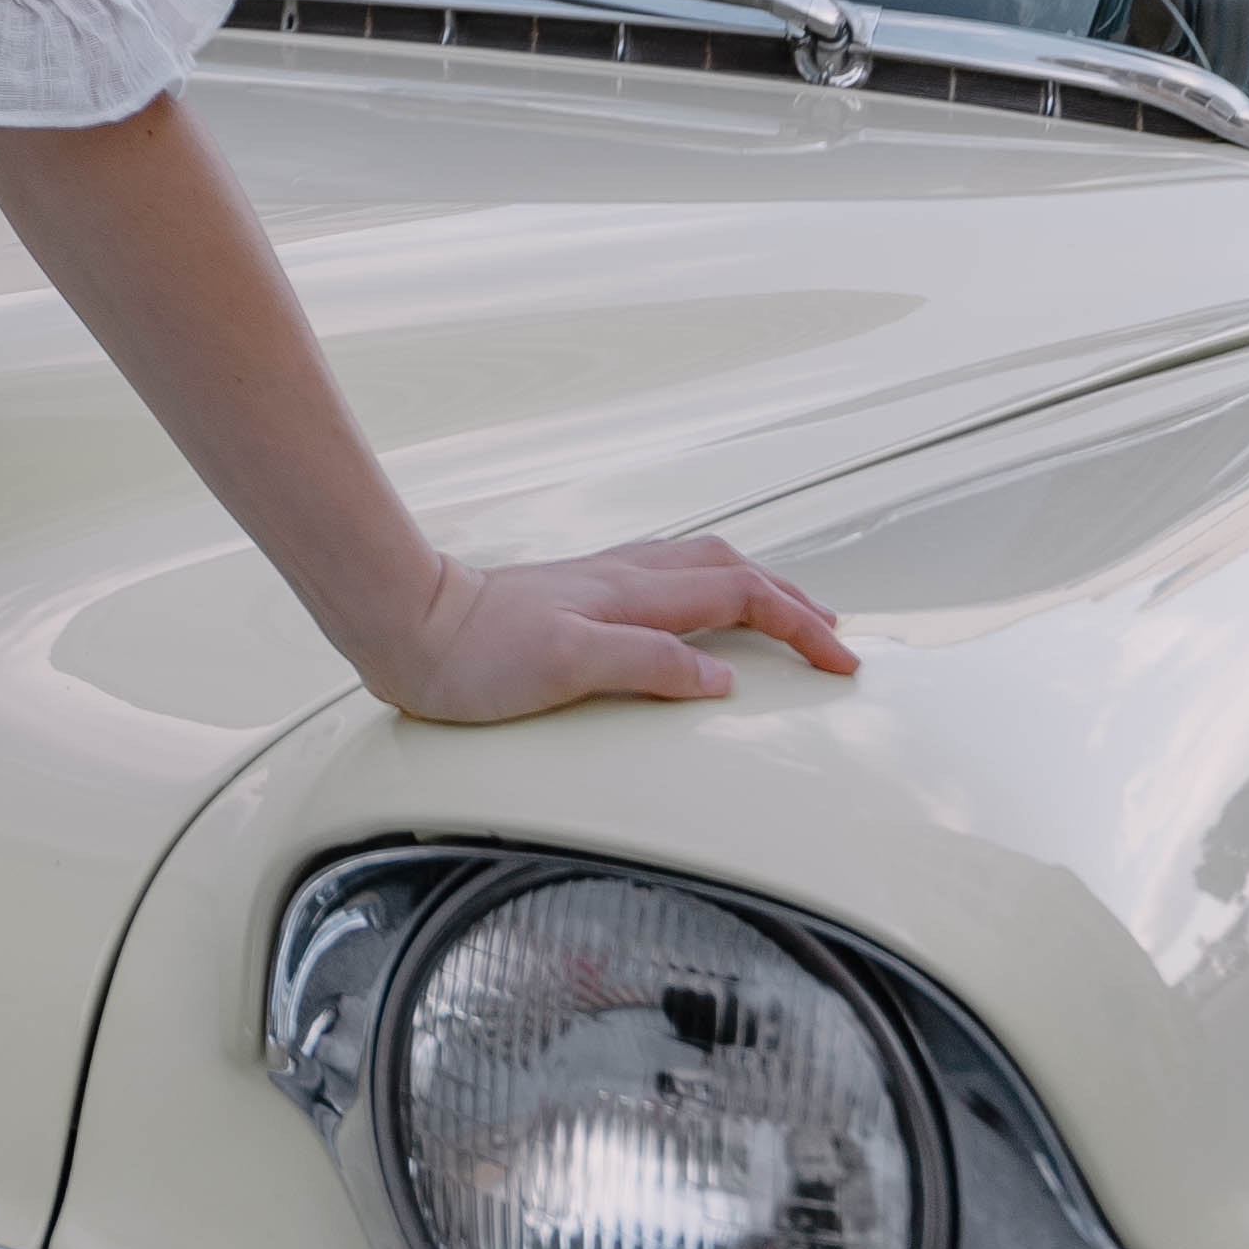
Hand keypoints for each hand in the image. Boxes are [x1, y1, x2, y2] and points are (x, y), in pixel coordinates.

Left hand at [352, 535, 853, 725]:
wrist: (408, 624)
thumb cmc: (474, 654)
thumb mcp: (568, 665)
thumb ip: (649, 664)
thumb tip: (723, 680)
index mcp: (634, 596)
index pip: (742, 598)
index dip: (800, 627)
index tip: (840, 661)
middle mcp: (625, 579)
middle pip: (734, 572)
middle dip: (794, 600)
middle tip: (835, 638)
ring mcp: (602, 583)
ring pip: (702, 569)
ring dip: (757, 588)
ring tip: (789, 612)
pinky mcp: (578, 597)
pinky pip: (669, 581)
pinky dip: (710, 591)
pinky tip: (697, 610)